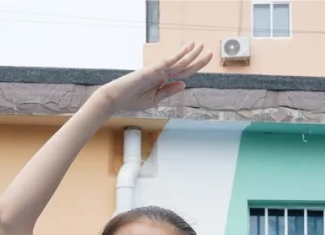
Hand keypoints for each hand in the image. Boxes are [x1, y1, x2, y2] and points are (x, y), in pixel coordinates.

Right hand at [97, 43, 211, 111]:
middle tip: (209, 51)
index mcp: (162, 80)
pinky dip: (176, 57)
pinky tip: (185, 50)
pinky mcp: (150, 70)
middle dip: (197, 58)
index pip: (183, 73)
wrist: (115, 99)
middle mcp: (161, 72)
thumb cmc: (131, 99)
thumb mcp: (155, 99)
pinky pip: (166, 63)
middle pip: (183, 65)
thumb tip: (184, 84)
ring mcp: (156, 70)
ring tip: (200, 45)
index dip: (195, 66)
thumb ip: (168, 91)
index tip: (205, 59)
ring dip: (189, 54)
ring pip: (177, 62)